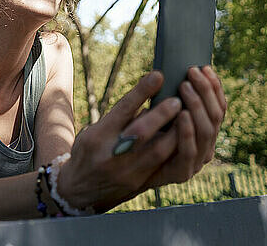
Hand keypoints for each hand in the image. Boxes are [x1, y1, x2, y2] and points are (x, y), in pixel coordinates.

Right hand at [56, 71, 182, 212]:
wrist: (79, 190)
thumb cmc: (90, 151)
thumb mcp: (95, 130)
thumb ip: (119, 118)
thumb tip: (148, 97)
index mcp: (98, 136)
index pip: (122, 110)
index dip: (141, 92)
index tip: (158, 76)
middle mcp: (110, 154)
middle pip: (140, 132)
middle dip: (161, 115)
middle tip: (177, 99)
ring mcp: (125, 171)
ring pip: (156, 152)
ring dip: (175, 132)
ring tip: (187, 116)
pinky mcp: (138, 182)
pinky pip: (162, 164)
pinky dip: (174, 148)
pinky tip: (184, 136)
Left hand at [144, 66, 226, 188]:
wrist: (121, 168)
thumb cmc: (138, 135)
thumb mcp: (155, 111)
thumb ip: (169, 97)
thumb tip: (174, 68)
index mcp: (203, 130)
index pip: (219, 107)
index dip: (215, 87)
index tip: (204, 67)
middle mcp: (205, 145)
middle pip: (215, 116)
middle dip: (205, 91)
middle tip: (191, 73)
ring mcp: (196, 160)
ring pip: (206, 131)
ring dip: (197, 106)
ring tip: (185, 87)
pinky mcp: (182, 172)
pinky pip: (189, 151)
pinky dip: (187, 132)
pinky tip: (182, 114)